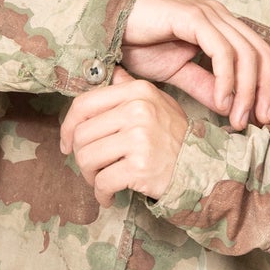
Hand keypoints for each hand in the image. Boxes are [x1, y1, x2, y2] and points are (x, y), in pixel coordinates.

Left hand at [59, 68, 191, 206]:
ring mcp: (139, 138)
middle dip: (80, 157)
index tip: (67, 143)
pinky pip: (102, 182)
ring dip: (89, 176)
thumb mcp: (158, 104)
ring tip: (100, 181)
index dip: (68, 126)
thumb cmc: (174, 138)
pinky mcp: (140, 166)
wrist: (203, 169)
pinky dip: (101, 194)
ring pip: (87, 158)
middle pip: (81, 134)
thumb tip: (109, 72)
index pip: (84, 104)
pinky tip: (109, 197)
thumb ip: (130, 88)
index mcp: (138, 91)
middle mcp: (138, 110)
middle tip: (92, 169)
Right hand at [118, 0, 269, 128]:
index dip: (266, 85)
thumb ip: (204, 86)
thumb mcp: (177, 73)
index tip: (263, 117)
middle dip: (264, 89)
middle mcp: (219, 16)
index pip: (257, 54)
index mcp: (220, 26)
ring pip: (244, 52)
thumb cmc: (139, 44)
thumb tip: (231, 107)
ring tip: (238, 117)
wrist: (108, 28)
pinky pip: (221, 50)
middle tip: (260, 121)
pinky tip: (222, 100)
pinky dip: (226, 78)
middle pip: (259, 52)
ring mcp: (208, 13)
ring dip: (246, 89)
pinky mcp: (194, 17)